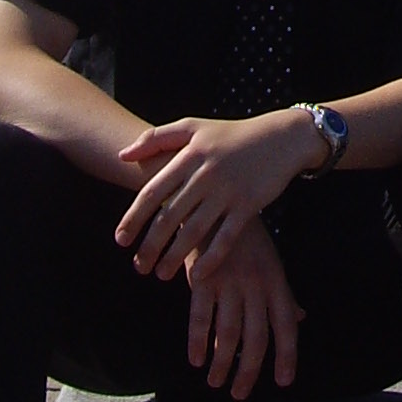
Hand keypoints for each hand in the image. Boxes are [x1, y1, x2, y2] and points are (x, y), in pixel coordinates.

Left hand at [116, 109, 316, 280]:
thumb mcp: (193, 126)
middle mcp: (206, 175)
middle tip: (138, 266)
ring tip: (160, 274)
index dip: (133, 218)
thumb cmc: (231, 134)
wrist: (280, 138)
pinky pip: (226, 238)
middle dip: (150, 245)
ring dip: (174, 257)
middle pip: (170, 216)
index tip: (120, 240)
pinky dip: (211, 258)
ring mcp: (228, 191)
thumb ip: (156, 138)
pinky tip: (197, 275)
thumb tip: (122, 155)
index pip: (153, 192)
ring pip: (194, 231)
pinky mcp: (249, 205)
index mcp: (189, 156)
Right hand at [186, 232, 304, 397]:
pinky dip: (198, 341)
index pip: (287, 326)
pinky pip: (200, 317)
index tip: (284, 381)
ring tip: (216, 382)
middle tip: (240, 393)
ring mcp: (229, 282)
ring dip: (222, 362)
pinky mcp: (203, 278)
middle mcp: (256, 285)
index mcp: (276, 281)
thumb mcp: (272, 263)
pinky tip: (196, 359)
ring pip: (228, 333)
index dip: (287, 356)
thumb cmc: (248, 238)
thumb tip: (300, 319)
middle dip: (249, 371)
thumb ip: (284, 294)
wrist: (217, 204)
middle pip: (256, 338)